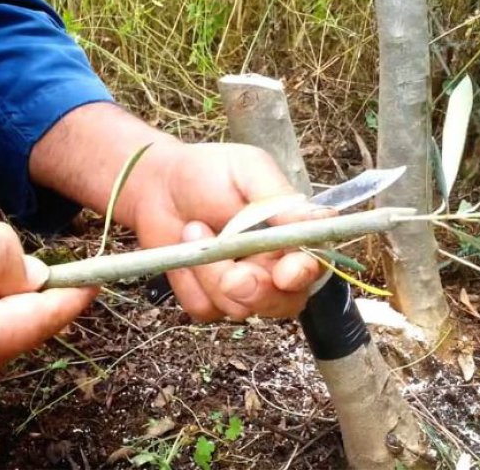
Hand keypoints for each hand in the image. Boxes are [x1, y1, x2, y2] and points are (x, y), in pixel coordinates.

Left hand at [132, 142, 331, 321]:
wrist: (157, 184)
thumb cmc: (209, 172)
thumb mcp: (248, 171)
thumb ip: (281, 200)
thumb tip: (322, 219)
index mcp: (293, 237)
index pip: (314, 266)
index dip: (303, 275)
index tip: (284, 273)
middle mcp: (273, 268)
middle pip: (284, 303)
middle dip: (257, 291)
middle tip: (231, 275)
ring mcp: (241, 289)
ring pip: (240, 307)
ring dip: (211, 272)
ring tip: (194, 229)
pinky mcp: (208, 300)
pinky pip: (206, 308)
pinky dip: (189, 280)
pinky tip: (184, 248)